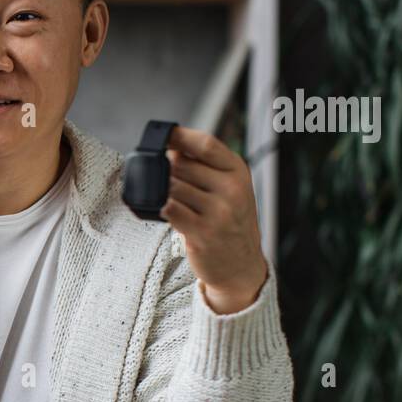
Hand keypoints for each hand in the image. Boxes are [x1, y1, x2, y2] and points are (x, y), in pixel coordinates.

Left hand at [160, 126, 267, 314]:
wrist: (241, 266)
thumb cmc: (230, 222)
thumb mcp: (229, 188)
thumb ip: (205, 167)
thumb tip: (170, 146)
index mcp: (238, 172)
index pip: (206, 144)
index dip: (179, 136)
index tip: (163, 134)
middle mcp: (232, 190)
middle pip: (181, 165)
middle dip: (167, 170)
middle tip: (167, 182)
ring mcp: (219, 212)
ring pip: (171, 186)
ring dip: (163, 191)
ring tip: (170, 200)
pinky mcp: (202, 233)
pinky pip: (169, 209)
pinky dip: (160, 208)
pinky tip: (163, 211)